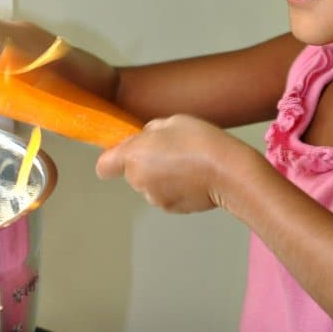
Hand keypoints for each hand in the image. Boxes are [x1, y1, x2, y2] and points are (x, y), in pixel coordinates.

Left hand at [96, 114, 247, 213]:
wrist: (228, 171)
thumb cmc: (199, 141)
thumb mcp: (171, 121)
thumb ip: (150, 132)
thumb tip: (146, 139)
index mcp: (133, 157)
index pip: (104, 167)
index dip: (113, 159)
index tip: (128, 152)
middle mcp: (138, 181)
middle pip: (131, 174)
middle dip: (145, 164)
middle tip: (171, 151)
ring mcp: (155, 198)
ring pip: (150, 185)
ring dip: (162, 177)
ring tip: (187, 165)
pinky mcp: (172, 209)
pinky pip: (167, 195)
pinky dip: (176, 189)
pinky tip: (194, 179)